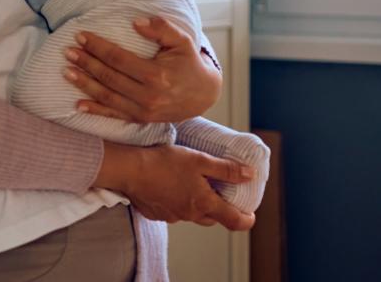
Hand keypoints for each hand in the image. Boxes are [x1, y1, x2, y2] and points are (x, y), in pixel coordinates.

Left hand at [64, 17, 221, 121]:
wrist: (203, 94)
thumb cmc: (189, 62)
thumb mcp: (181, 40)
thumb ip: (161, 28)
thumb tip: (136, 22)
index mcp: (156, 75)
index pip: (118, 58)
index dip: (98, 47)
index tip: (81, 36)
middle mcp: (148, 96)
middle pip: (108, 77)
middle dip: (86, 63)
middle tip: (67, 51)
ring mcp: (144, 111)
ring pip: (107, 97)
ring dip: (84, 84)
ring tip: (66, 71)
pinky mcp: (141, 120)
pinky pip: (114, 115)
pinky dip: (95, 111)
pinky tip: (78, 105)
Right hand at [98, 142, 255, 229]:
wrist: (130, 169)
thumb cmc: (164, 162)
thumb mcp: (199, 160)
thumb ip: (226, 169)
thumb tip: (250, 175)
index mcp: (204, 203)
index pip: (234, 220)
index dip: (246, 219)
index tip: (250, 215)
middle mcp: (190, 214)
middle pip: (212, 217)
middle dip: (218, 208)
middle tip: (217, 191)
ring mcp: (172, 216)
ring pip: (191, 214)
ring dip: (195, 203)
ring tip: (190, 184)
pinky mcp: (156, 213)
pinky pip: (172, 211)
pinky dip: (175, 201)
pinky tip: (168, 185)